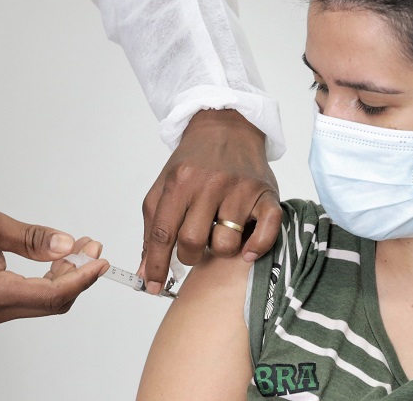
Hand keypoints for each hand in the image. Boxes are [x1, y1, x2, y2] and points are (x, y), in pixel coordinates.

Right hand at [0, 206, 108, 324]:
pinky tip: (63, 257)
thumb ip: (32, 238)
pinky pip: (36, 295)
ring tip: (82, 247)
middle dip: (80, 274)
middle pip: (54, 302)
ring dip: (69, 275)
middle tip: (93, 247)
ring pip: (47, 300)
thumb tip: (65, 246)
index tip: (100, 261)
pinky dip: (55, 278)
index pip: (53, 294)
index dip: (82, 278)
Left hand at [140, 109, 280, 293]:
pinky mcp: (266, 193)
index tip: (154, 286)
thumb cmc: (195, 162)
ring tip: (220, 235)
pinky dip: (257, 246)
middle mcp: (211, 183)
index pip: (163, 234)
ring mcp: (241, 188)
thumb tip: (146, 273)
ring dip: (221, 250)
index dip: (156, 265)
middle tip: (195, 248)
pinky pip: (266, 231)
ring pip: (226, 244)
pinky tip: (247, 250)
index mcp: (180, 182)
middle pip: (193, 242)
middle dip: (190, 256)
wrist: (227, 126)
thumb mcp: (166, 186)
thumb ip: (153, 228)